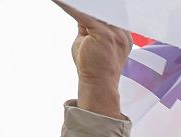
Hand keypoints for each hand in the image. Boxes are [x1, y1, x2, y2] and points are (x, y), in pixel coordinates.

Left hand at [58, 2, 130, 118]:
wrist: (97, 85)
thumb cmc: (92, 67)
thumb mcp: (89, 41)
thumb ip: (87, 26)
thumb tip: (79, 10)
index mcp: (122, 37)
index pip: (109, 15)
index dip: (98, 7)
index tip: (87, 3)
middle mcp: (122, 34)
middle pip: (104, 10)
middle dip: (91, 3)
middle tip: (78, 0)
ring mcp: (115, 34)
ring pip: (94, 11)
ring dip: (80, 3)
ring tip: (65, 0)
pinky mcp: (105, 35)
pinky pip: (83, 14)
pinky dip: (68, 6)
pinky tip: (58, 1)